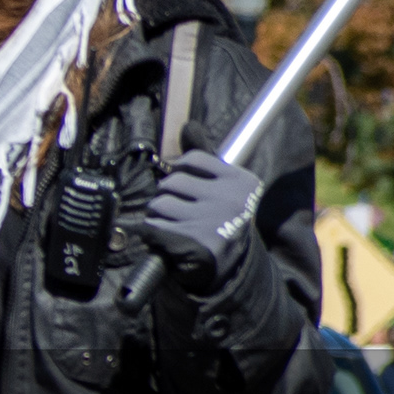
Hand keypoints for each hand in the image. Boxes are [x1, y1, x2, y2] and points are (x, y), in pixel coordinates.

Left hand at [137, 148, 263, 286]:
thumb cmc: (221, 221)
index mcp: (241, 182)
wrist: (229, 267)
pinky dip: (153, 232)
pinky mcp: (192, 243)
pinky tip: (168, 239)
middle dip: (167, 195)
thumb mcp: (223, 187)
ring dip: (157, 215)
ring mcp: (211, 222)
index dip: (179, 170)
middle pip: (171, 181)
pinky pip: (152, 226)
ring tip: (173, 224)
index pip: (192, 159)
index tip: (185, 185)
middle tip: (179, 210)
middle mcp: (230, 200)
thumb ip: (206, 158)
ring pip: (158, 204)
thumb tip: (189, 125)